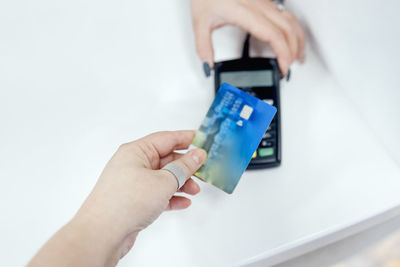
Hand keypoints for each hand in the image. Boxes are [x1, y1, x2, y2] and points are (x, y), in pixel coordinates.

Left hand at [28, 130, 206, 266]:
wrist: (102, 234)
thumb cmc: (124, 203)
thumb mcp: (163, 182)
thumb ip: (183, 168)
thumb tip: (196, 156)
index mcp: (136, 151)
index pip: (166, 138)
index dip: (186, 138)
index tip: (202, 140)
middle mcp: (133, 164)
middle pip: (166, 159)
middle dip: (186, 166)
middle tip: (203, 169)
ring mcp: (133, 182)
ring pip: (163, 177)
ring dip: (181, 183)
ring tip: (195, 190)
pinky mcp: (134, 199)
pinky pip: (157, 193)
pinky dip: (171, 196)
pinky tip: (183, 202)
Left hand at [191, 0, 304, 74]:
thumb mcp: (200, 22)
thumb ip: (203, 47)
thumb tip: (208, 65)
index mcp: (246, 12)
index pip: (273, 35)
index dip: (283, 53)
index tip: (284, 68)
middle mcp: (259, 6)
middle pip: (287, 29)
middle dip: (293, 51)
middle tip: (289, 68)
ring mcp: (263, 2)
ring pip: (291, 20)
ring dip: (298, 39)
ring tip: (298, 57)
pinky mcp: (264, 1)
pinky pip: (286, 14)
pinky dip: (294, 29)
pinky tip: (292, 37)